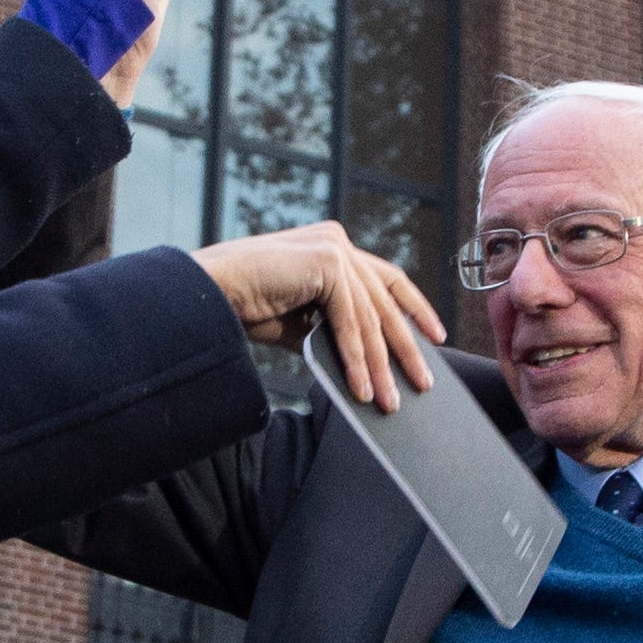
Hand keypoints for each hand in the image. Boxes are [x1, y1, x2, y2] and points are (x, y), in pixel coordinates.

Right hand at [191, 222, 447, 412]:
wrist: (207, 294)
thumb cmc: (244, 306)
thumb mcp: (300, 320)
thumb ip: (331, 329)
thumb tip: (364, 364)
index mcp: (333, 247)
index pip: (386, 279)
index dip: (414, 308)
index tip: (435, 336)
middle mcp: (337, 241)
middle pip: (385, 300)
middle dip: (406, 347)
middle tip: (423, 383)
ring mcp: (333, 247)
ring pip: (369, 316)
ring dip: (379, 365)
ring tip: (388, 401)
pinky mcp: (325, 261)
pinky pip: (349, 319)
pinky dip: (356, 358)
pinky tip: (360, 387)